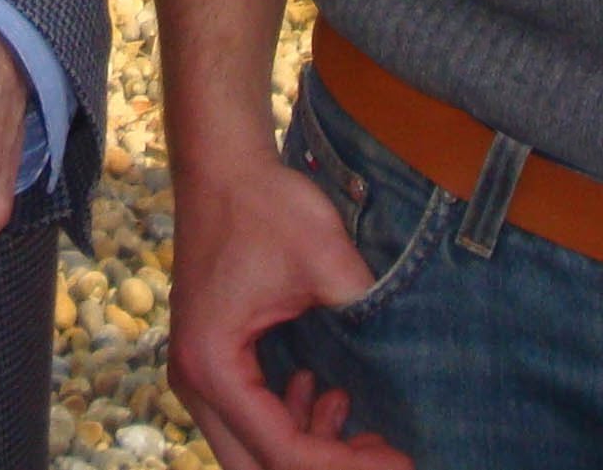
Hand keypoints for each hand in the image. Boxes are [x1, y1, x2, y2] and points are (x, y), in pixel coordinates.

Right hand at [166, 154, 411, 469]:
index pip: (282, 451)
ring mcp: (197, 375)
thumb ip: (364, 314)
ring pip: (253, 451)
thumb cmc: (266, 205)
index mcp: (214, 366)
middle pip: (258, 468)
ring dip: (307, 447)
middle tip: (383, 451)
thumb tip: (408, 363)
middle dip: (325, 466)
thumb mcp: (327, 260)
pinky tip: (324, 391)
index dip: (346, 465)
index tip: (400, 458)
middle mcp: (194, 382)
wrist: (224, 164)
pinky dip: (290, 422)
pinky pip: (250, 420)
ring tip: (357, 415)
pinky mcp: (211, 362)